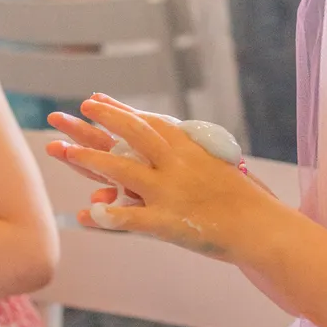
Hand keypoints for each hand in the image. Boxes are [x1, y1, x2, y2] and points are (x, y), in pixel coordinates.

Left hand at [46, 96, 268, 257]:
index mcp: (189, 150)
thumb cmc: (247, 201)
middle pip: (132, 135)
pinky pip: (130, 218)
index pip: (149, 123)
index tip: (95, 99)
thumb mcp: (218, 168)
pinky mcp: (169, 223)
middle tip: (73, 110)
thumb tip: (173, 151)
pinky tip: (85, 213)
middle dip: (102, 120)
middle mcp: (177, 165)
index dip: (119, 111)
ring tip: (61, 150)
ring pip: (121, 171)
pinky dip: (106, 216)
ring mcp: (171, 193)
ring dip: (90, 158)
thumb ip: (191, 158)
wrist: (264, 227)